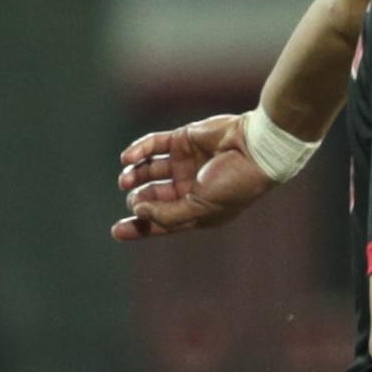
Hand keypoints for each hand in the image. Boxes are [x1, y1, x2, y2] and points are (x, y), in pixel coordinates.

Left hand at [113, 114, 278, 241]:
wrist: (255, 149)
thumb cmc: (234, 184)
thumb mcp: (200, 209)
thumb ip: (167, 214)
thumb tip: (138, 210)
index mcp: (198, 211)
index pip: (163, 222)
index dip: (139, 227)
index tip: (116, 231)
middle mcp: (190, 189)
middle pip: (153, 197)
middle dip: (138, 200)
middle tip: (132, 199)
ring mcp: (186, 163)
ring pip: (150, 170)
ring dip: (135, 176)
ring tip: (125, 180)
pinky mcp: (184, 140)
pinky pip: (154, 145)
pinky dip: (139, 151)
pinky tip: (127, 159)